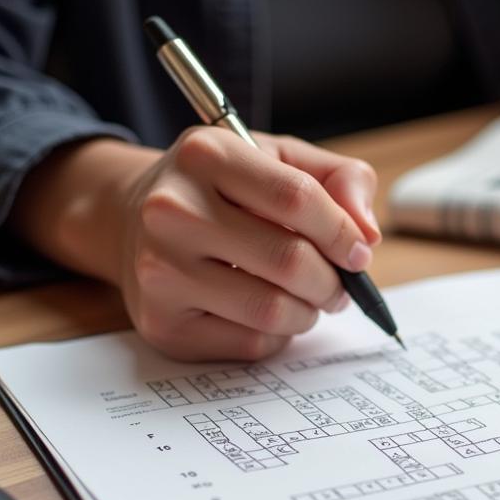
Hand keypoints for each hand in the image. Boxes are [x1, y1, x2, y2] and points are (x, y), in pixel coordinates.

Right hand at [13, 129, 379, 360]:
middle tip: (338, 285)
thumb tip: (367, 234)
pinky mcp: (161, 323)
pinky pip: (249, 345)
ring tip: (306, 298)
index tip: (359, 251)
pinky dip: (276, 336)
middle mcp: (171, 211)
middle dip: (332, 281)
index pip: (298, 199)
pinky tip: (265, 313)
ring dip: (308, 312)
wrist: (132, 217)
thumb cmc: (221, 188)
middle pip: (289, 261)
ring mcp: (160, 271)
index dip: (343, 232)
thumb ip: (339, 180)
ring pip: (272, 311)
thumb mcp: (278, 158)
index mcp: (205, 155)